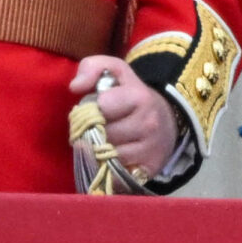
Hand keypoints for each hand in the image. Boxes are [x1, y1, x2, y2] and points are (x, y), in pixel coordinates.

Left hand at [69, 55, 180, 176]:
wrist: (167, 118)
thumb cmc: (131, 94)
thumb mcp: (115, 71)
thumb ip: (92, 68)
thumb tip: (74, 87)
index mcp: (140, 97)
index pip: (102, 107)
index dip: (92, 108)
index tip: (96, 108)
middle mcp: (149, 123)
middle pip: (103, 134)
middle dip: (95, 131)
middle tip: (98, 127)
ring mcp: (150, 149)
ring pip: (108, 155)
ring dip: (100, 150)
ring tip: (105, 140)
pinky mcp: (149, 169)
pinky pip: (116, 174)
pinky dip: (110, 168)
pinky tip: (113, 157)